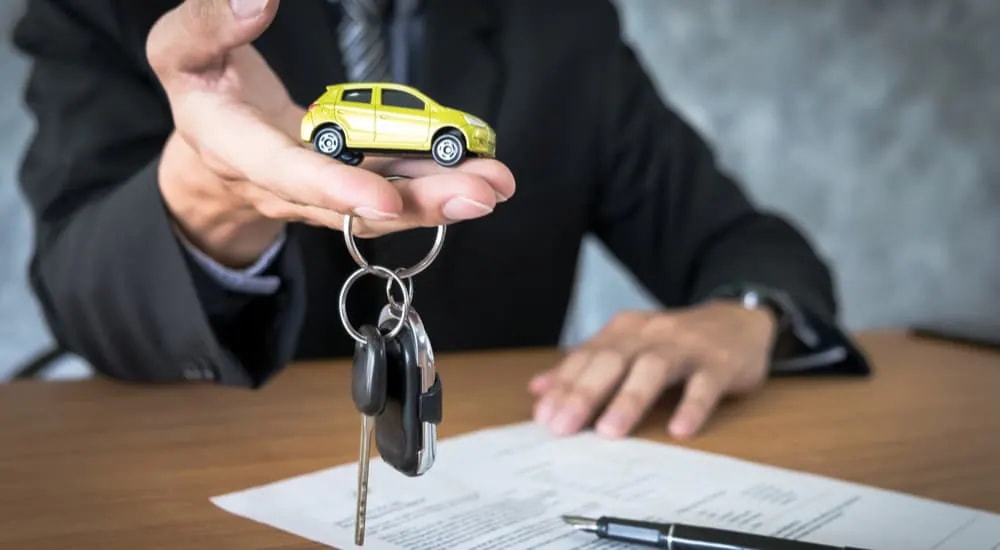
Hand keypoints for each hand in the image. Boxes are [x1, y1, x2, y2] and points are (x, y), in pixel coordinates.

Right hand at [147, 0, 514, 266]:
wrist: (211, 149)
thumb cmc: (201, 90)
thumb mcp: (181, 50)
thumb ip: (210, 24)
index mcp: (235, 148)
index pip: (286, 173)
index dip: (334, 189)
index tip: (384, 199)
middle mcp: (284, 185)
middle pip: (353, 204)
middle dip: (418, 203)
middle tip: (476, 194)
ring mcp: (323, 193)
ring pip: (383, 206)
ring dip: (441, 198)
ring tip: (493, 184)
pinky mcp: (350, 186)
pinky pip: (393, 191)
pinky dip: (435, 186)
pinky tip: (477, 174)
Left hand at [529, 301, 776, 438]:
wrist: (739, 319)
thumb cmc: (675, 342)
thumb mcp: (628, 346)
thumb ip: (586, 367)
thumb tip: (538, 389)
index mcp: (624, 331)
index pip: (587, 357)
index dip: (563, 385)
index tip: (543, 417)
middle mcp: (651, 334)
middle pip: (613, 360)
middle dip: (585, 393)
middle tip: (563, 427)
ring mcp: (687, 347)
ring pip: (654, 368)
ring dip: (629, 399)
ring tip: (609, 432)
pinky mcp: (721, 363)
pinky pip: (706, 384)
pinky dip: (692, 406)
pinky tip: (680, 429)